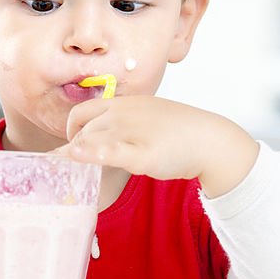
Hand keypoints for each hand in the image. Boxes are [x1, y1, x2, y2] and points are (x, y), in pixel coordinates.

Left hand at [54, 96, 259, 196]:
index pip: (82, 112)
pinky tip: (79, 157)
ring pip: (91, 140)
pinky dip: (92, 153)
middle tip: (71, 167)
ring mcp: (132, 132)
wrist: (209, 140)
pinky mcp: (142, 154)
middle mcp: (124, 114)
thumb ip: (121, 126)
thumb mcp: (145, 120)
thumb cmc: (177, 132)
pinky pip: (110, 152)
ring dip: (78, 155)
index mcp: (124, 103)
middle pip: (84, 130)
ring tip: (71, 175)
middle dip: (73, 148)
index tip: (72, 144)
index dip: (70, 129)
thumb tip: (97, 140)